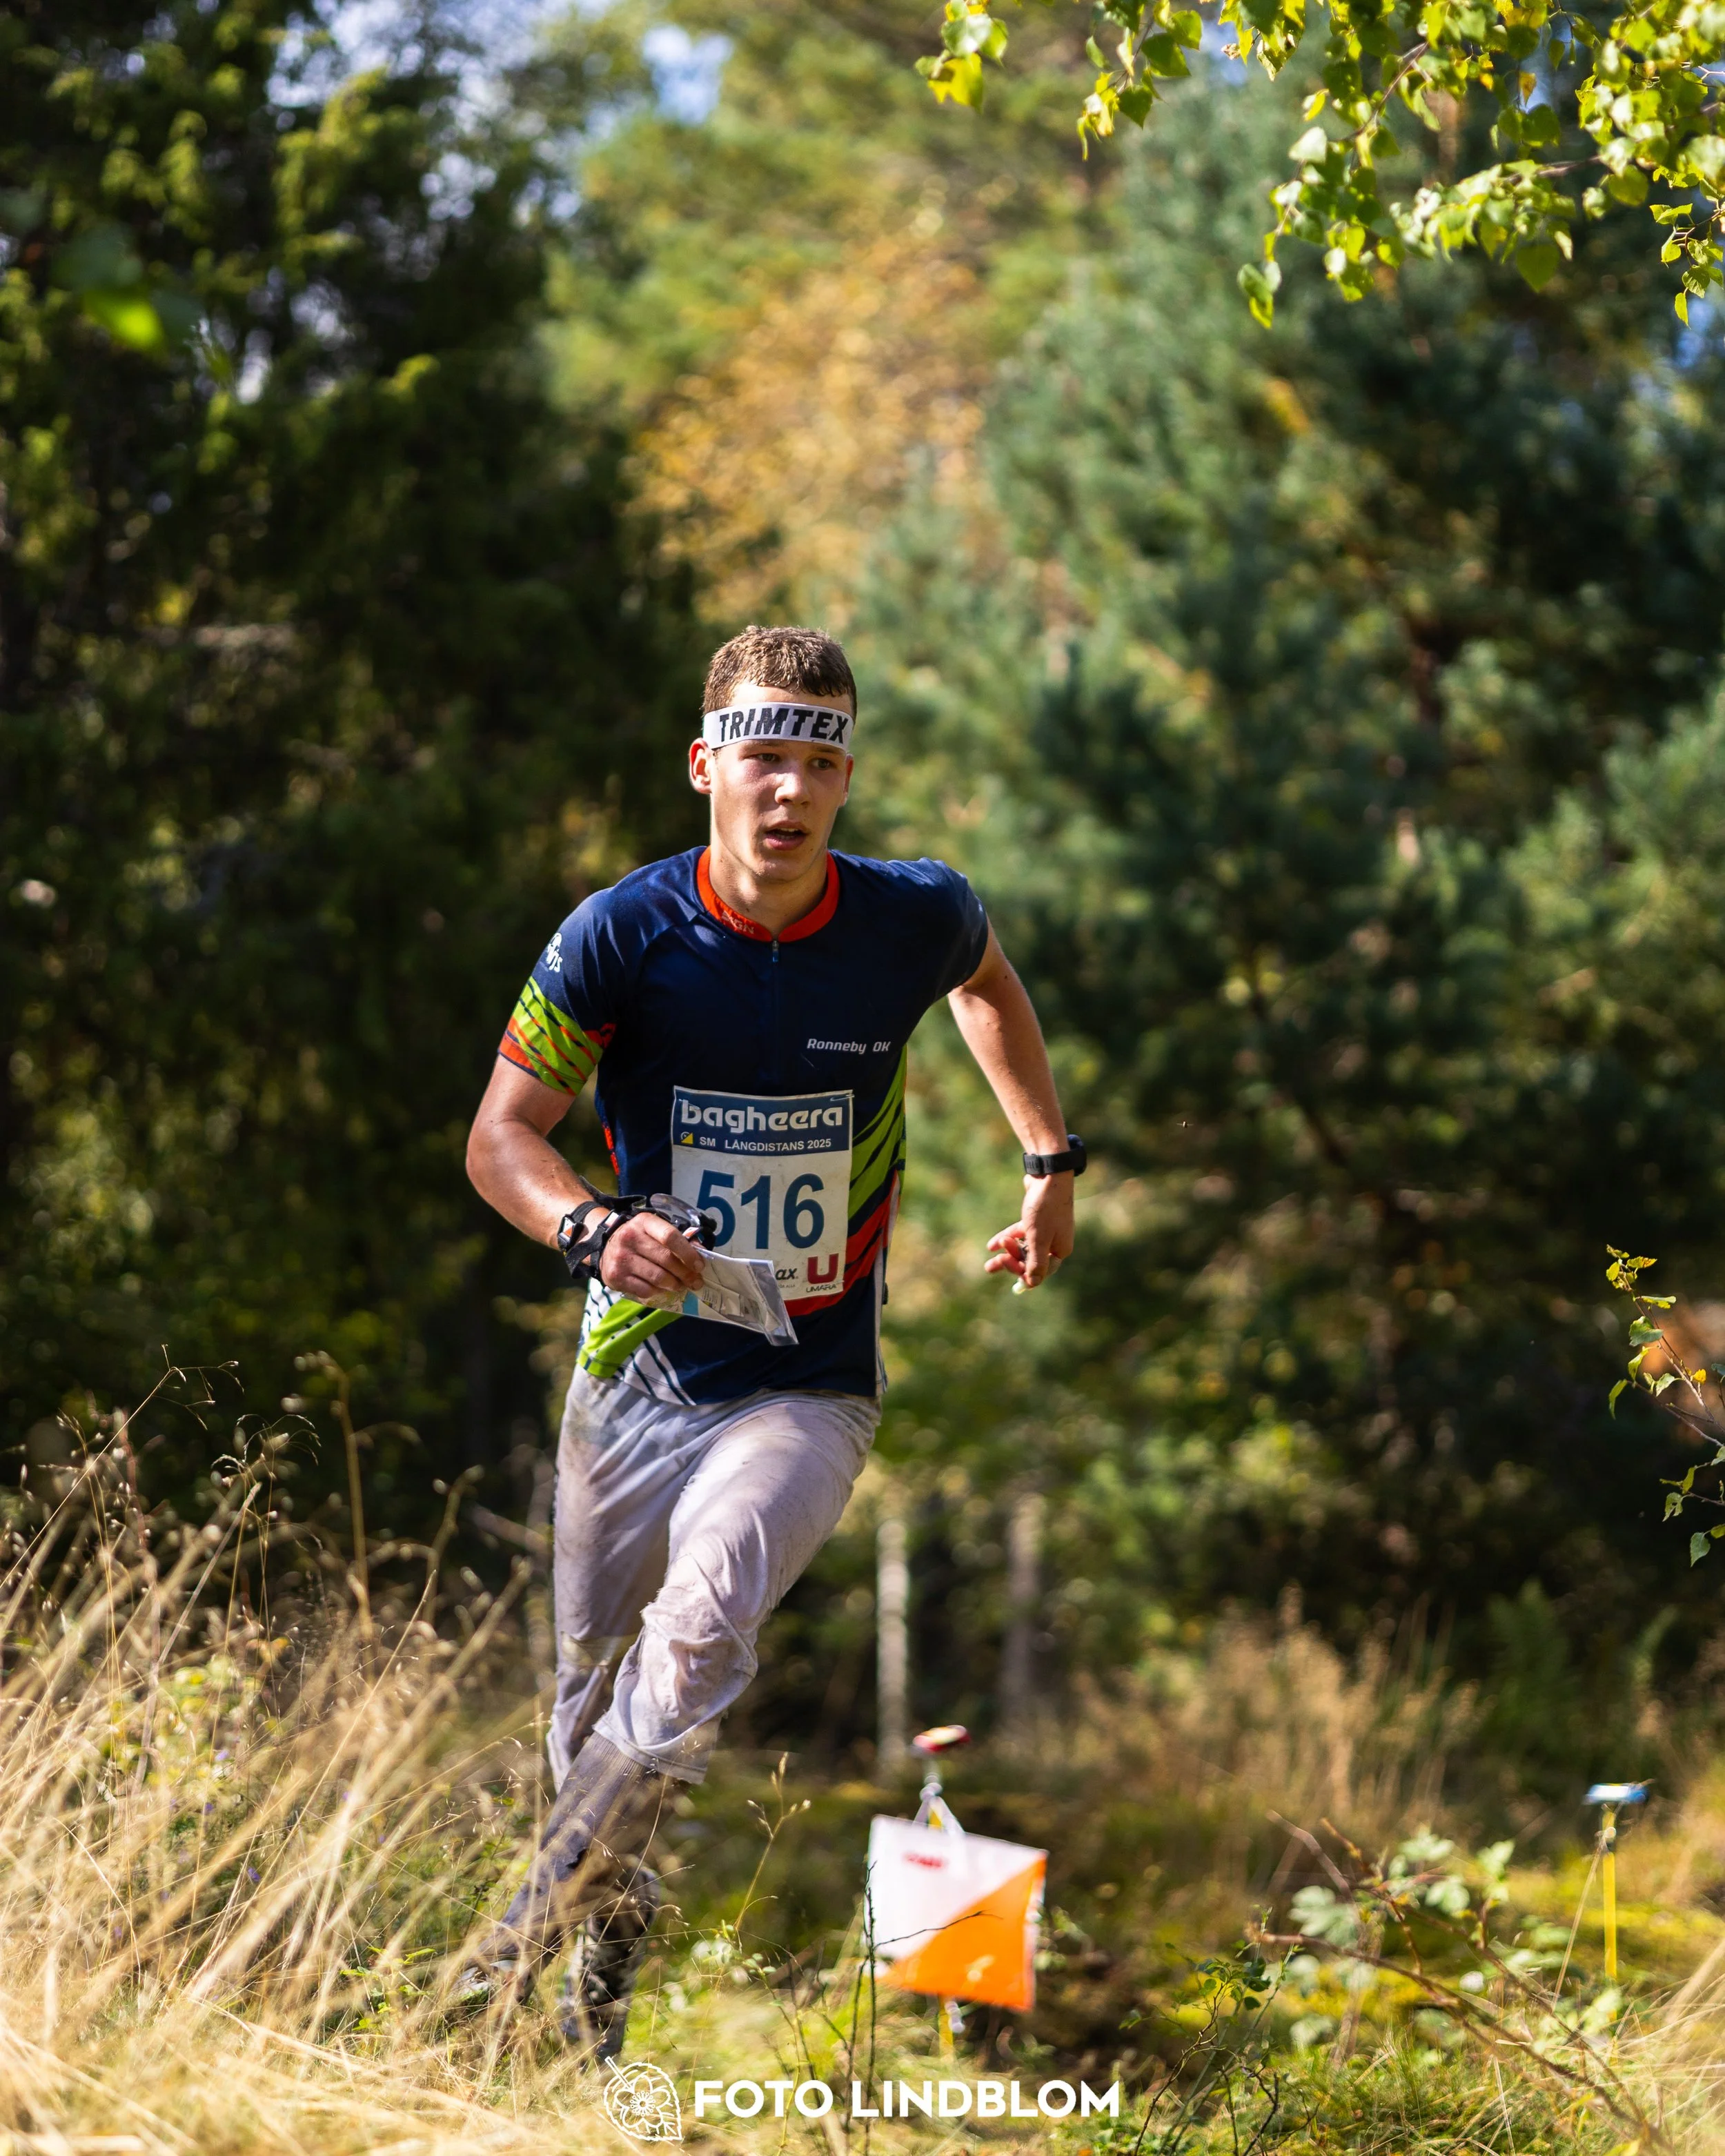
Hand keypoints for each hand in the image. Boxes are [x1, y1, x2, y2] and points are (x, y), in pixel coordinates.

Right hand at [599, 1213, 707, 1302]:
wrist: (605, 1246)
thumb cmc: (639, 1238)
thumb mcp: (655, 1230)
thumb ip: (678, 1239)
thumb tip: (701, 1253)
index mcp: (644, 1222)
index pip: (670, 1236)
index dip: (688, 1253)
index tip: (699, 1266)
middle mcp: (630, 1238)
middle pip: (666, 1259)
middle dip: (686, 1273)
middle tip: (696, 1282)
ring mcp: (621, 1258)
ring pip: (658, 1277)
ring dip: (675, 1285)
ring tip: (681, 1286)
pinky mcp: (615, 1277)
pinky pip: (645, 1290)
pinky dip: (658, 1291)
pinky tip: (662, 1288)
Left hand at [984, 1173, 1074, 1290]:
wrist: (1048, 1175)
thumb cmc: (1046, 1208)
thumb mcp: (1039, 1238)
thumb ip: (1036, 1262)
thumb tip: (1032, 1284)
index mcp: (1060, 1250)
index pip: (1040, 1271)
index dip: (1021, 1272)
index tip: (1004, 1265)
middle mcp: (1055, 1243)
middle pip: (1030, 1261)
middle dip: (1011, 1263)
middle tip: (991, 1265)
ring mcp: (1046, 1231)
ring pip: (1023, 1249)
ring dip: (1006, 1254)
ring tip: (988, 1265)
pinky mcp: (1036, 1220)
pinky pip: (1020, 1235)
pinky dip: (1008, 1239)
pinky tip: (992, 1245)